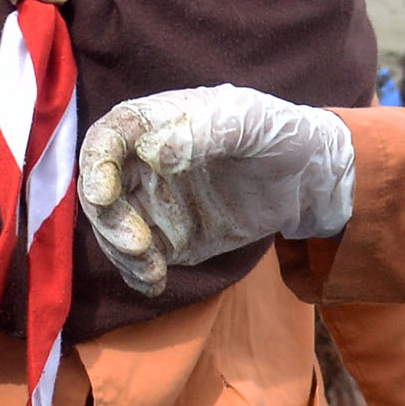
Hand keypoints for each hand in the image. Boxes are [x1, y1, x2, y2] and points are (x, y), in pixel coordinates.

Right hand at [74, 88, 356, 295]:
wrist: (309, 179)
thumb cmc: (280, 134)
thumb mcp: (252, 123)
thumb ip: (207, 131)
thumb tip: (156, 151)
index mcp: (157, 123)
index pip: (107, 139)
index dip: (95, 165)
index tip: (101, 195)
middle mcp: (145, 163)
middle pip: (101, 190)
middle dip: (108, 221)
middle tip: (137, 246)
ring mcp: (154, 203)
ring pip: (114, 229)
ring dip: (121, 253)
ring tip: (152, 270)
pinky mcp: (169, 238)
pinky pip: (140, 258)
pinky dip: (138, 273)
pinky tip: (155, 282)